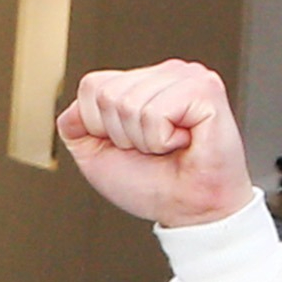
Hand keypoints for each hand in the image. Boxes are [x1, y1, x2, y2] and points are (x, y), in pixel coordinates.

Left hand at [57, 61, 255, 228]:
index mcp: (143, 81)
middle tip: (153, 148)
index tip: (129, 145)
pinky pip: (155, 113)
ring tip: (169, 146)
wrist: (189, 209)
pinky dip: (160, 140)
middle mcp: (167, 73)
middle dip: (120, 135)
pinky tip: (183, 142)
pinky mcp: (206, 89)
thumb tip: (76, 103)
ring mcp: (189, 76)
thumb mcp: (95, 154)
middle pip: (107, 94)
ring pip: (128, 104)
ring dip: (143, 140)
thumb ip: (76, 125)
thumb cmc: (151, 184)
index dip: (96, 126)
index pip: (92, 86)